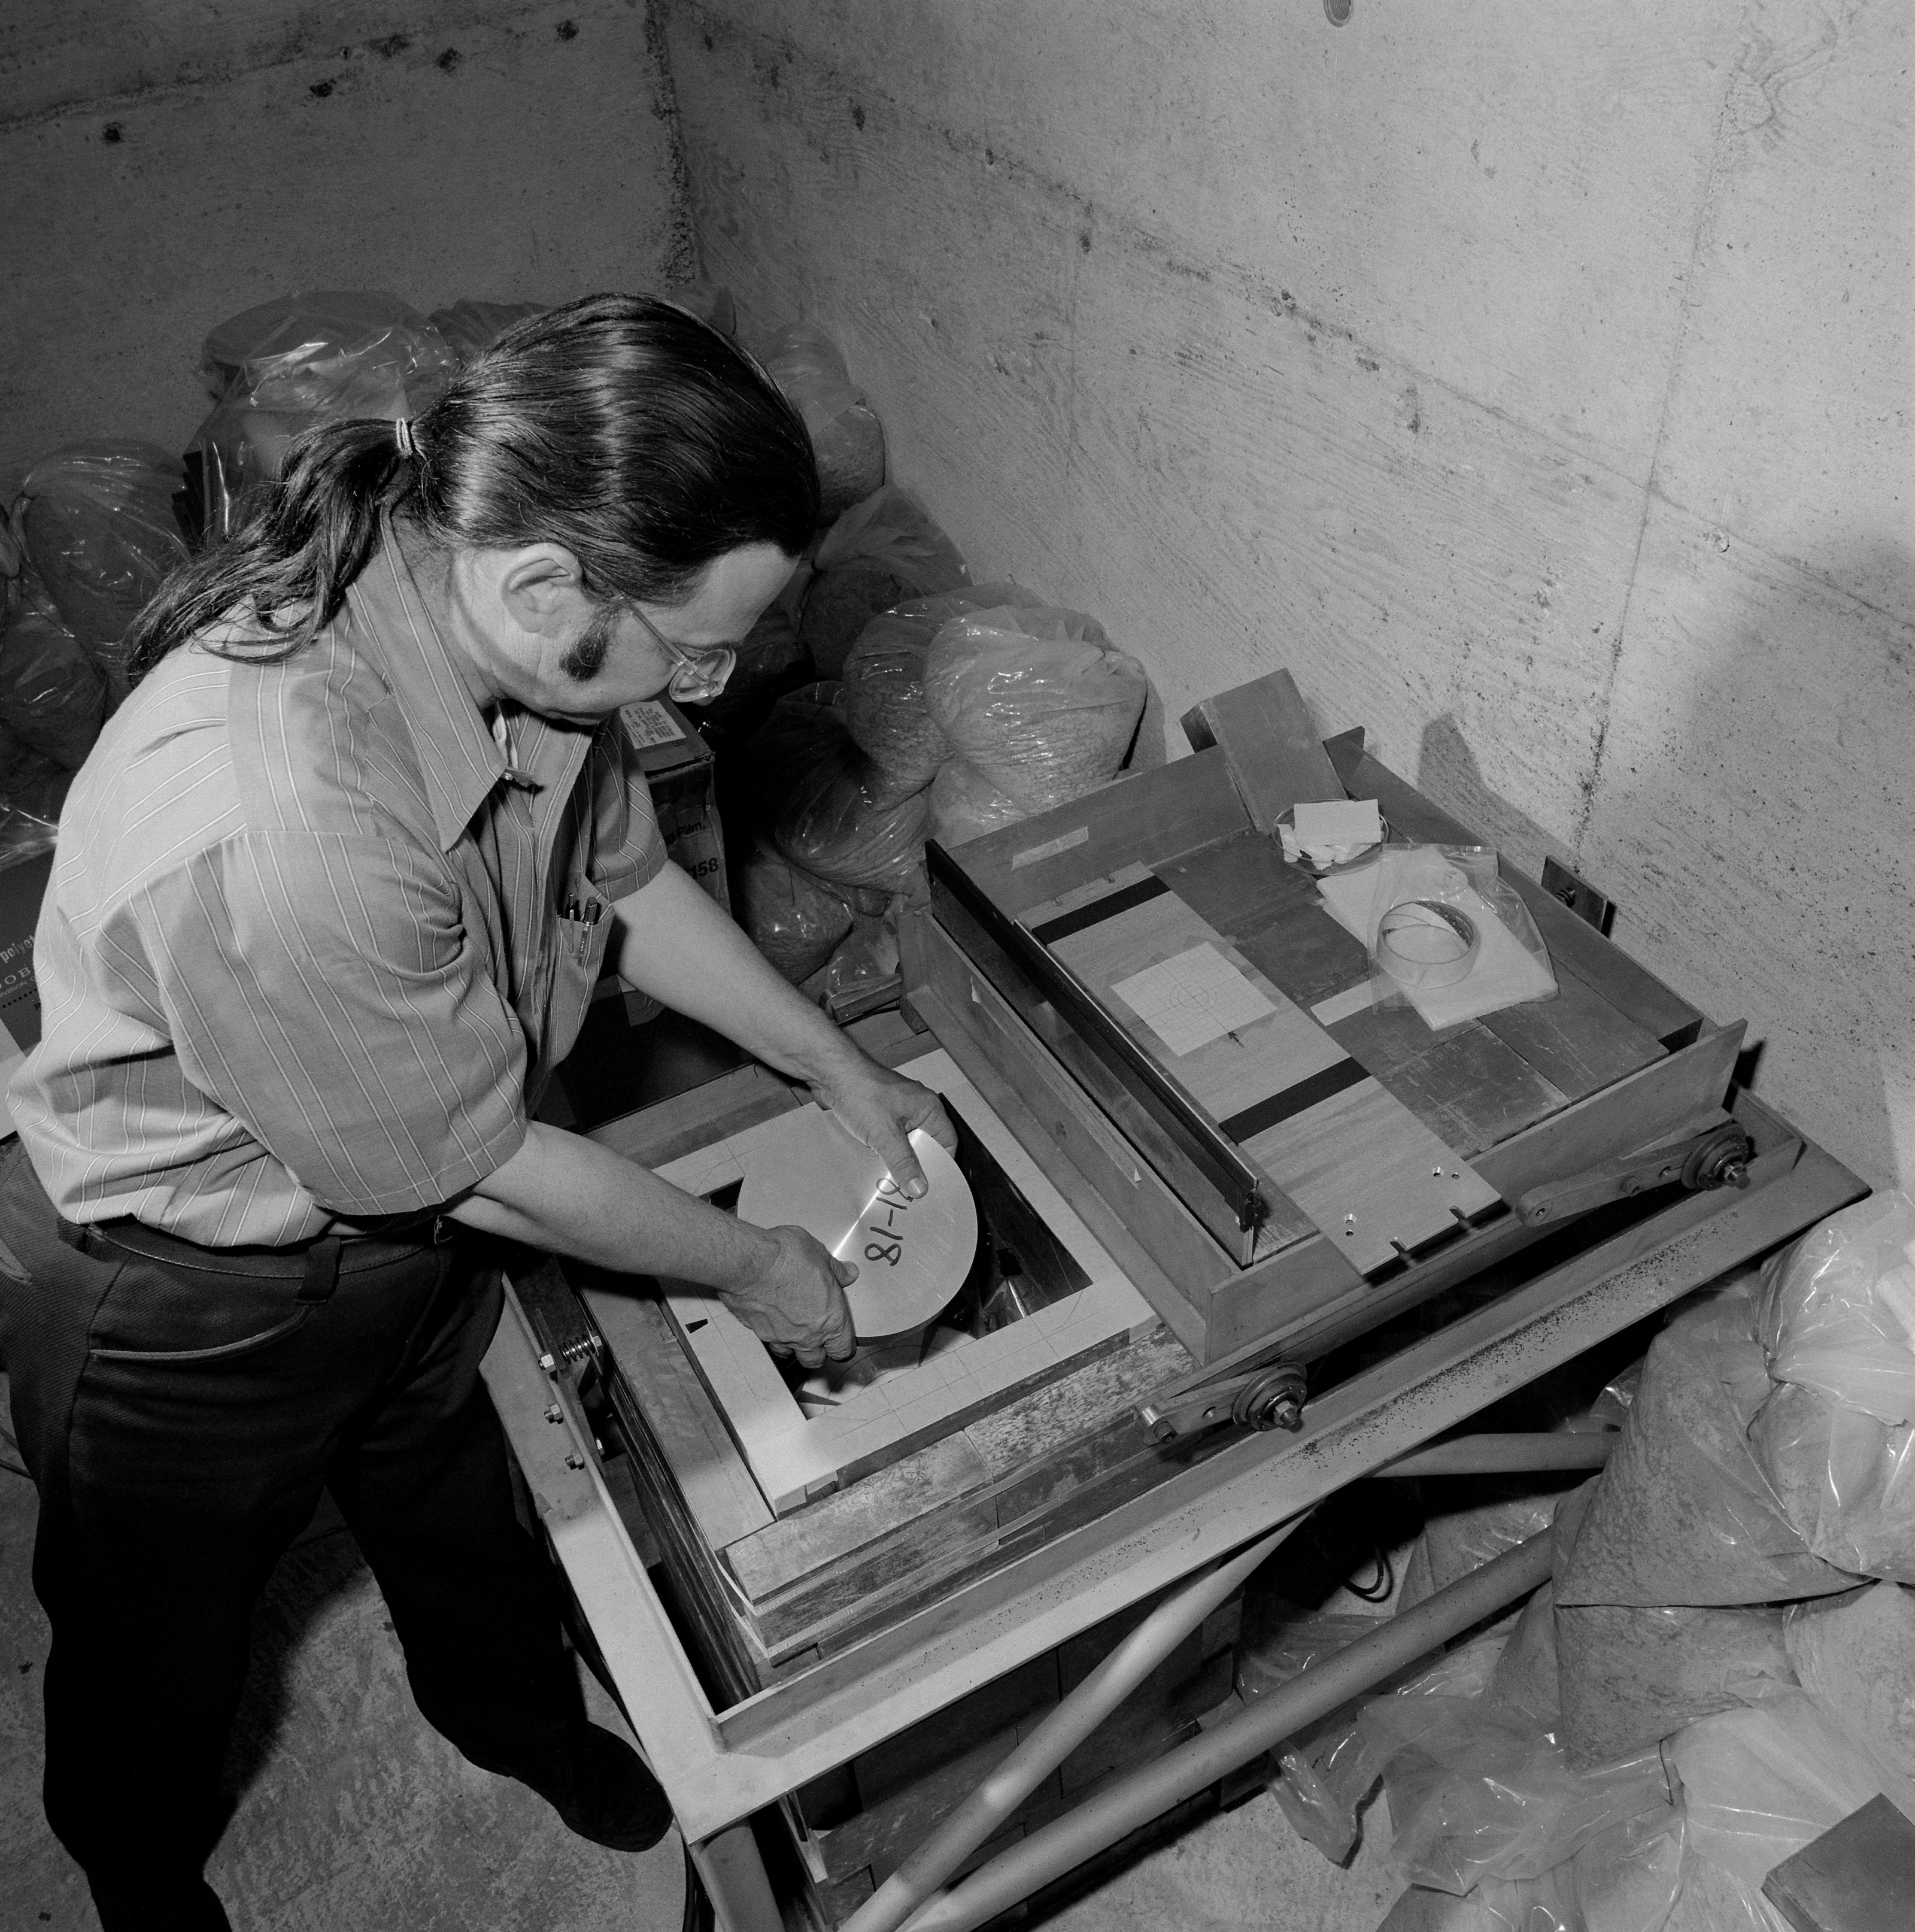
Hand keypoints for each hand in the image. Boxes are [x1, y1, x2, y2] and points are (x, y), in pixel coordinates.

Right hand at [720, 1224, 858, 1368]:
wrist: (751, 1262)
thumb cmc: (788, 1259)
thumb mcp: (821, 1256)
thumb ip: (836, 1271)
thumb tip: (847, 1273)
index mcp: (830, 1320)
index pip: (843, 1349)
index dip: (843, 1347)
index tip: (842, 1340)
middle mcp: (807, 1335)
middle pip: (815, 1360)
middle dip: (817, 1352)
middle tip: (818, 1337)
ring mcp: (780, 1336)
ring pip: (789, 1353)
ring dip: (792, 1344)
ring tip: (792, 1326)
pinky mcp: (757, 1330)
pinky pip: (767, 1338)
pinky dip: (770, 1331)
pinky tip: (770, 1314)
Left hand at [812, 1058, 958, 1197]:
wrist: (830, 1074)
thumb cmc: (861, 1091)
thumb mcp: (885, 1135)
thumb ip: (903, 1163)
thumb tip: (919, 1187)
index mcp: (928, 1108)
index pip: (947, 1142)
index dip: (942, 1165)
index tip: (932, 1186)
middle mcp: (916, 1108)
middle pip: (926, 1145)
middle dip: (917, 1166)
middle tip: (910, 1189)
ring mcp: (897, 1111)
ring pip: (906, 1143)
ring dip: (898, 1160)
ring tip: (892, 1179)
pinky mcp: (880, 1114)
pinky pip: (890, 1139)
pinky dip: (885, 1151)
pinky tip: (876, 1164)